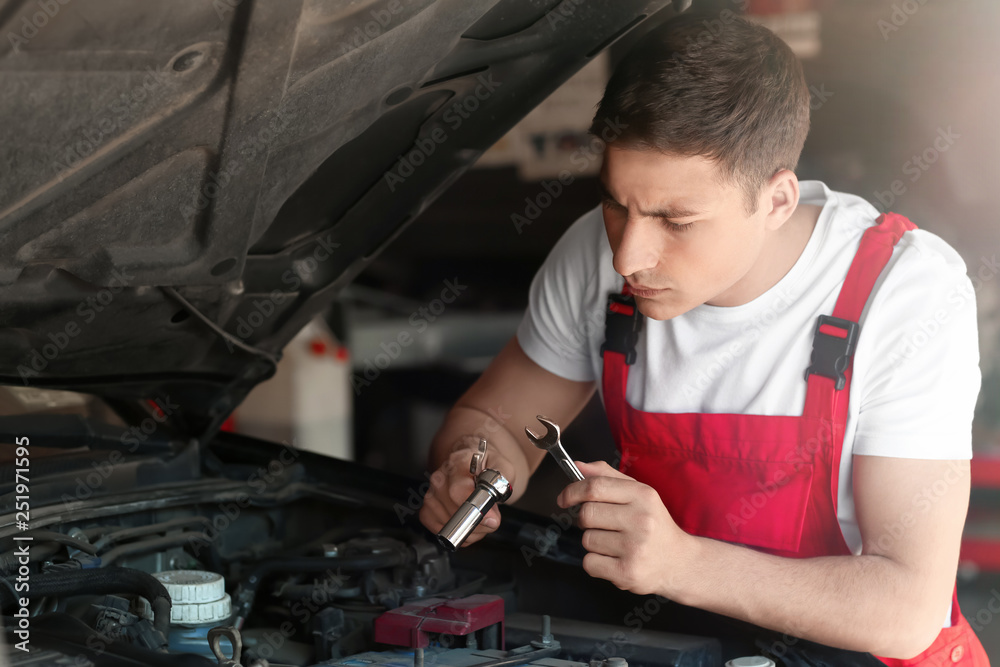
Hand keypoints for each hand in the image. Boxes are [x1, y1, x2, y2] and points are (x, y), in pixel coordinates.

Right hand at [419, 436, 516, 545]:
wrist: (471, 462)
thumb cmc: (487, 465)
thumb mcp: (504, 468)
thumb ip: (501, 487)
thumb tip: (490, 516)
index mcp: (457, 463)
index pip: (458, 492)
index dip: (477, 510)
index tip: (492, 518)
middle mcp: (439, 479)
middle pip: (457, 514)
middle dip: (480, 522)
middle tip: (490, 512)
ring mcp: (431, 495)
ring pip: (452, 528)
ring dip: (472, 529)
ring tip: (479, 513)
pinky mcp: (427, 511)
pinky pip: (444, 532)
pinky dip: (460, 533)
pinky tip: (467, 519)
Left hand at [557, 460, 691, 596]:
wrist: (679, 563)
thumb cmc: (653, 525)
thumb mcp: (638, 494)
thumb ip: (607, 477)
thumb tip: (577, 466)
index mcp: (643, 496)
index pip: (595, 487)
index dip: (572, 491)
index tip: (564, 498)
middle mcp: (641, 520)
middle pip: (586, 514)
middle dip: (586, 520)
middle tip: (602, 525)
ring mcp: (635, 548)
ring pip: (587, 540)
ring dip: (594, 542)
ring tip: (616, 544)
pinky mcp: (627, 573)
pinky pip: (589, 563)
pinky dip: (596, 563)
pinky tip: (615, 560)